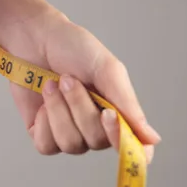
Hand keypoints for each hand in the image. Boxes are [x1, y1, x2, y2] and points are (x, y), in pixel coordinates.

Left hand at [5, 9, 160, 162]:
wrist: (35, 38)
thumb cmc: (73, 48)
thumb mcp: (107, 70)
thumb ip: (127, 104)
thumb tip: (152, 139)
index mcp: (117, 112)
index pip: (131, 148)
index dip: (127, 147)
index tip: (109, 117)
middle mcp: (94, 128)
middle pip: (97, 141)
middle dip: (80, 107)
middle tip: (69, 80)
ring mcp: (68, 132)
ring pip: (71, 144)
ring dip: (59, 110)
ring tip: (54, 84)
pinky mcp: (42, 133)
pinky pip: (47, 146)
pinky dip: (44, 122)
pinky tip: (43, 100)